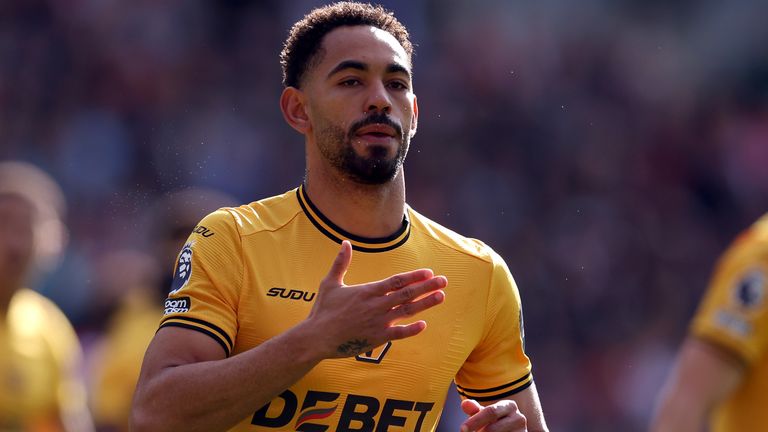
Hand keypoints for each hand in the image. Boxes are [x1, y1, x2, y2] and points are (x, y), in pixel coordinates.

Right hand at [306, 240, 446, 358]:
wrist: (315, 338)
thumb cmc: (322, 310)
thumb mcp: (330, 283)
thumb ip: (341, 263)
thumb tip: (345, 243)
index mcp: (367, 291)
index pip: (396, 281)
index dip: (413, 276)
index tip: (428, 272)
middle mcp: (375, 305)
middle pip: (406, 294)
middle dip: (427, 287)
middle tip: (444, 281)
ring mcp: (377, 322)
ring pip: (406, 311)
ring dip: (425, 304)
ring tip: (441, 297)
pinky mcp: (376, 338)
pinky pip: (397, 334)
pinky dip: (411, 330)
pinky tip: (423, 325)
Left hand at [460, 399, 526, 431]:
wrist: (511, 431)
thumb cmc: (494, 422)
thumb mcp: (484, 415)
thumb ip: (475, 410)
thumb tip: (465, 404)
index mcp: (509, 406)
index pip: (490, 412)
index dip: (475, 421)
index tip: (462, 429)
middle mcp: (519, 418)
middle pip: (492, 429)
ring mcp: (522, 431)